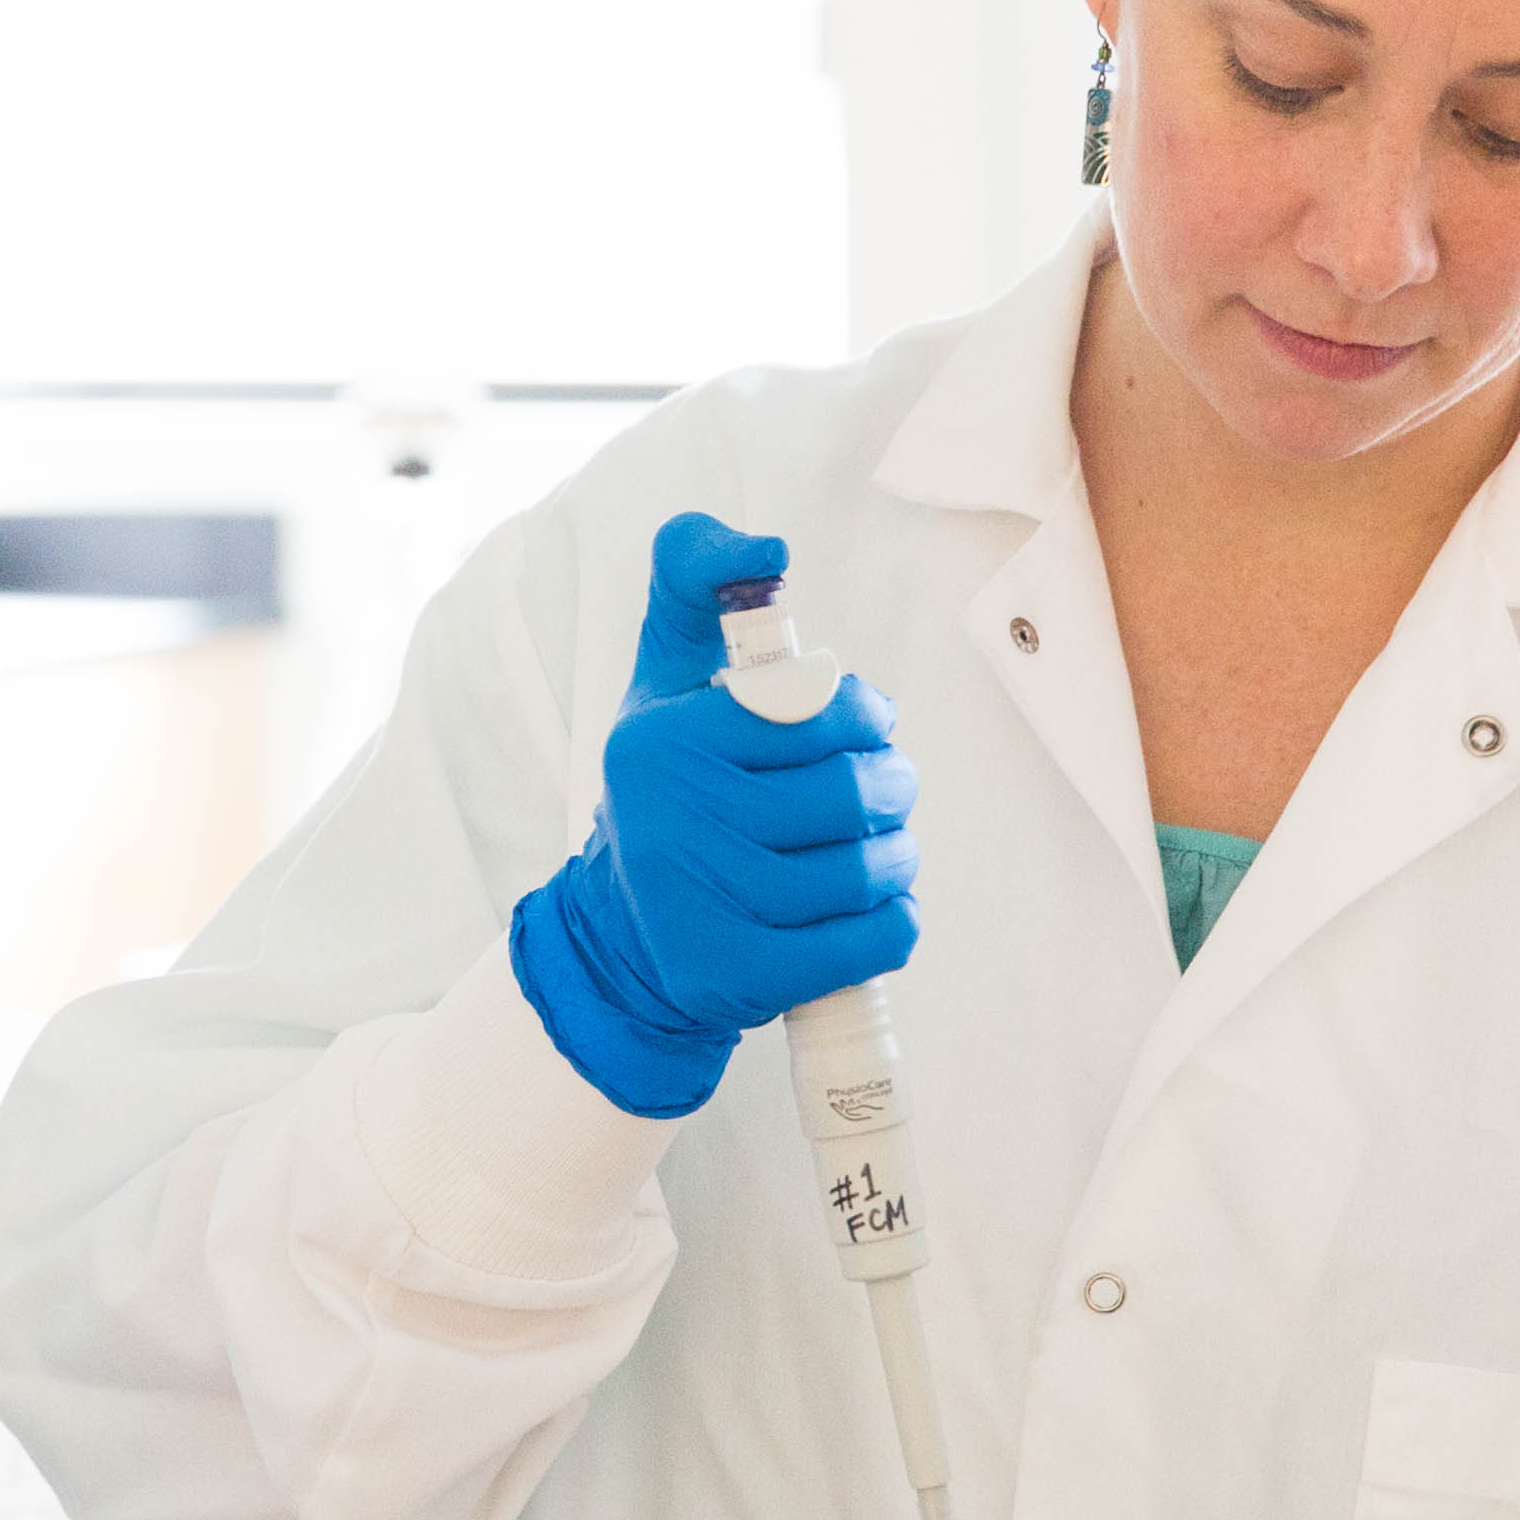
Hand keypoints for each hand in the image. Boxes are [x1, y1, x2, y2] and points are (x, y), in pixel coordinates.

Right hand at [506, 512, 921, 1118]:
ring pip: (864, 871)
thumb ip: (697, 581)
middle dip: (894, 787)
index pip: (817, 712)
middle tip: (889, 791)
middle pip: (848, 796)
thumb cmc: (671, 785)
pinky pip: (867, 942)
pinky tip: (875, 907)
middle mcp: (670, 821)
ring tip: (885, 849)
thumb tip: (765, 544)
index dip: (866, 715)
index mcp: (660, 741)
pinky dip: (893, 922)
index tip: (865, 725)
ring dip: (899, 858)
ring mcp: (700, 904)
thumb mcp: (665, 674)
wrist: (621, 931)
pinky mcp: (733, 975)